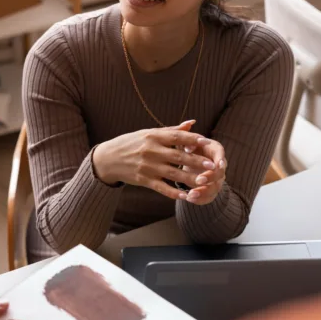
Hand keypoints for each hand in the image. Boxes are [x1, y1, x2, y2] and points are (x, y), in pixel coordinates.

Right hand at [92, 120, 216, 199]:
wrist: (108, 158)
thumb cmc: (131, 143)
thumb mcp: (148, 133)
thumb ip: (172, 130)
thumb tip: (192, 123)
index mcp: (153, 136)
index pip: (176, 136)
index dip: (192, 139)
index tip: (207, 142)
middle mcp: (150, 150)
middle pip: (178, 156)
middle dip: (196, 161)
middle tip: (212, 166)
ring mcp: (147, 166)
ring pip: (173, 174)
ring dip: (190, 178)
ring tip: (205, 181)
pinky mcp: (143, 180)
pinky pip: (161, 187)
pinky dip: (174, 192)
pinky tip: (186, 196)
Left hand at [181, 137, 226, 204]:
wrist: (189, 160)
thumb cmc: (188, 147)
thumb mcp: (186, 142)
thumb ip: (188, 142)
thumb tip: (187, 147)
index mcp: (214, 150)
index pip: (220, 153)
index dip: (220, 159)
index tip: (218, 165)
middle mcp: (218, 166)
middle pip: (219, 173)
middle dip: (210, 177)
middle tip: (199, 180)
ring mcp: (216, 179)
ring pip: (215, 187)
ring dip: (204, 192)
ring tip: (191, 195)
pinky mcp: (210, 190)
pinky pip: (208, 197)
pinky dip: (199, 199)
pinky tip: (189, 199)